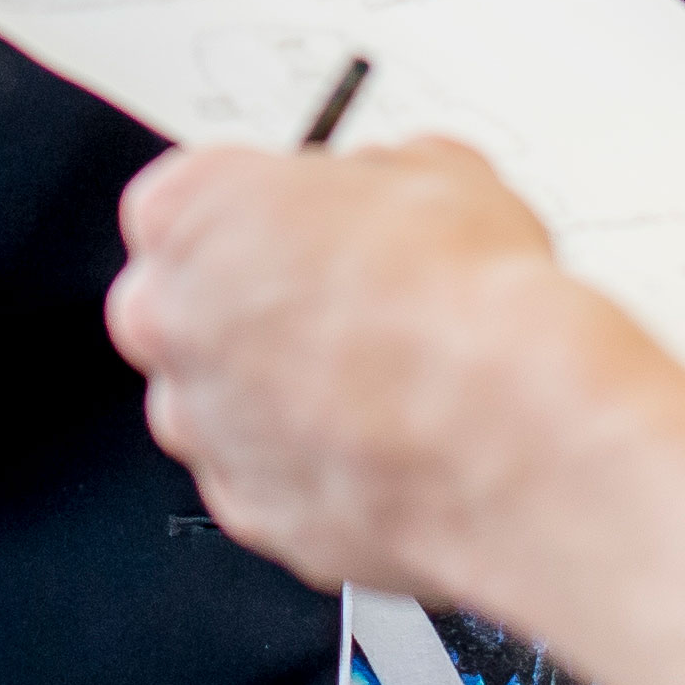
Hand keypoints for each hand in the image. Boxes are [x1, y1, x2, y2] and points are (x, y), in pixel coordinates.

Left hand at [108, 139, 659, 603]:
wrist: (512, 432)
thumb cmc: (465, 300)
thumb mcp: (437, 169)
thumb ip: (374, 181)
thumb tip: (390, 196)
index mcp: (188, 213)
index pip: (187, 202)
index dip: (260, 214)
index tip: (304, 226)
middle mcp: (171, 323)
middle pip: (187, 305)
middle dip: (252, 305)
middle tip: (344, 303)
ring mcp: (205, 429)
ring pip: (222, 403)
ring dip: (279, 394)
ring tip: (382, 382)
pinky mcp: (252, 515)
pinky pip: (269, 481)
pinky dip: (315, 468)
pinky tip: (389, 445)